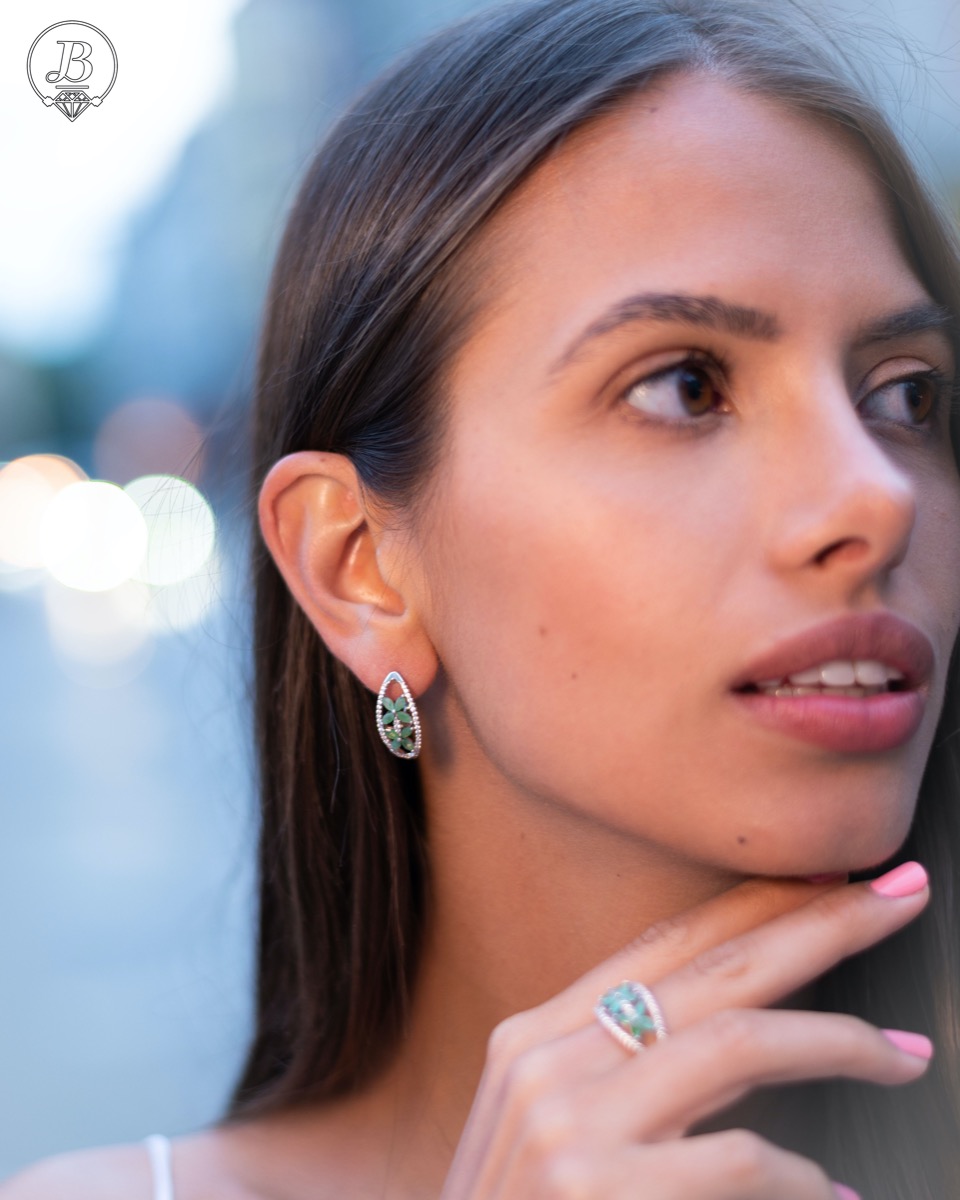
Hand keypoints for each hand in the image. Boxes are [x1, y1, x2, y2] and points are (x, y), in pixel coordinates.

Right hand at [441, 863, 930, 1198]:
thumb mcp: (550, 1131)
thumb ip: (629, 1073)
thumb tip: (748, 1030)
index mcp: (535, 1036)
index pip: (665, 940)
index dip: (756, 902)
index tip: (831, 878)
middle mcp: (547, 1062)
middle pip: (714, 966)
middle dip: (821, 925)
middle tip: (901, 897)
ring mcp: (568, 1125)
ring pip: (738, 1040)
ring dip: (841, 1041)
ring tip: (907, 1056)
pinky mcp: (600, 1191)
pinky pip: (741, 1161)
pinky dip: (806, 1181)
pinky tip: (839, 1197)